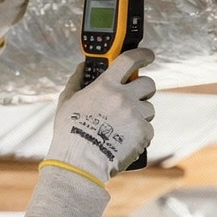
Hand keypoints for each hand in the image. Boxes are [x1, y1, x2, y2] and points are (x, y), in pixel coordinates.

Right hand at [46, 47, 155, 181]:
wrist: (80, 161)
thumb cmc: (70, 132)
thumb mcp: (67, 101)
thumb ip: (76, 81)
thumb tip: (81, 67)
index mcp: (106, 85)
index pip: (129, 60)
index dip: (142, 54)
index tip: (148, 55)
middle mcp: (124, 97)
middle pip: (148, 83)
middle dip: (144, 89)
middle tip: (136, 96)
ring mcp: (135, 114)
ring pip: (149, 108)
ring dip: (140, 114)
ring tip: (123, 126)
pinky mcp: (143, 133)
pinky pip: (149, 128)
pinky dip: (140, 133)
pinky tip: (126, 139)